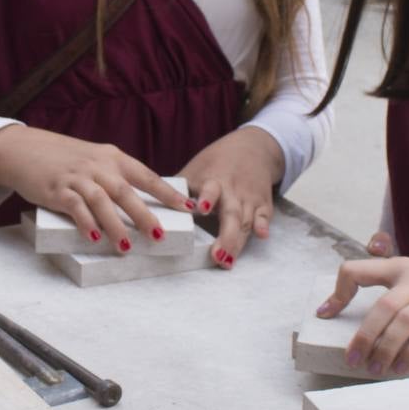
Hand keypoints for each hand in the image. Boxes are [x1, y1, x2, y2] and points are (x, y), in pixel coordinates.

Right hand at [0, 125, 189, 253]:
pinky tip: (94, 237)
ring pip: (102, 201)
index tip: (189, 208)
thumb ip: (115, 177)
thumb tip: (140, 204)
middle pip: (126, 191)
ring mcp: (77, 177)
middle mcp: (98, 165)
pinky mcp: (57, 189)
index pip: (146, 176)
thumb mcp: (94, 160)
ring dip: (115, 225)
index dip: (168, 193)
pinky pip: (75, 207)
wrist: (23, 149)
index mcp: (112, 158)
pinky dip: (86, 222)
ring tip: (126, 246)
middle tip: (159, 236)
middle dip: (144, 215)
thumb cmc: (63, 159)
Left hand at [178, 126, 284, 267]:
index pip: (211, 189)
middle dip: (225, 235)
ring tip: (227, 262)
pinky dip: (263, 225)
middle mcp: (232, 190)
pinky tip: (262, 236)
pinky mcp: (262, 203)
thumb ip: (177, 189)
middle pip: (231, 213)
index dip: (207, 199)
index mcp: (213, 180)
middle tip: (217, 256)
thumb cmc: (217, 162)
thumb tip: (144, 205)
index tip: (201, 209)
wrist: (253, 148)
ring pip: (245, 221)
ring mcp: (248, 198)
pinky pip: (264, 216)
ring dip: (238, 241)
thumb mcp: (195, 169)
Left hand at [316, 241, 408, 374]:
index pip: (358, 270)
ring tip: (376, 370)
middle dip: (363, 337)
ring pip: (403, 322)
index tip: (325, 314)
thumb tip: (372, 313)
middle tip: (352, 361)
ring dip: (386, 349)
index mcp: (401, 267)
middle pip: (381, 308)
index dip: (338, 292)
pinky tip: (403, 367)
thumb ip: (396, 282)